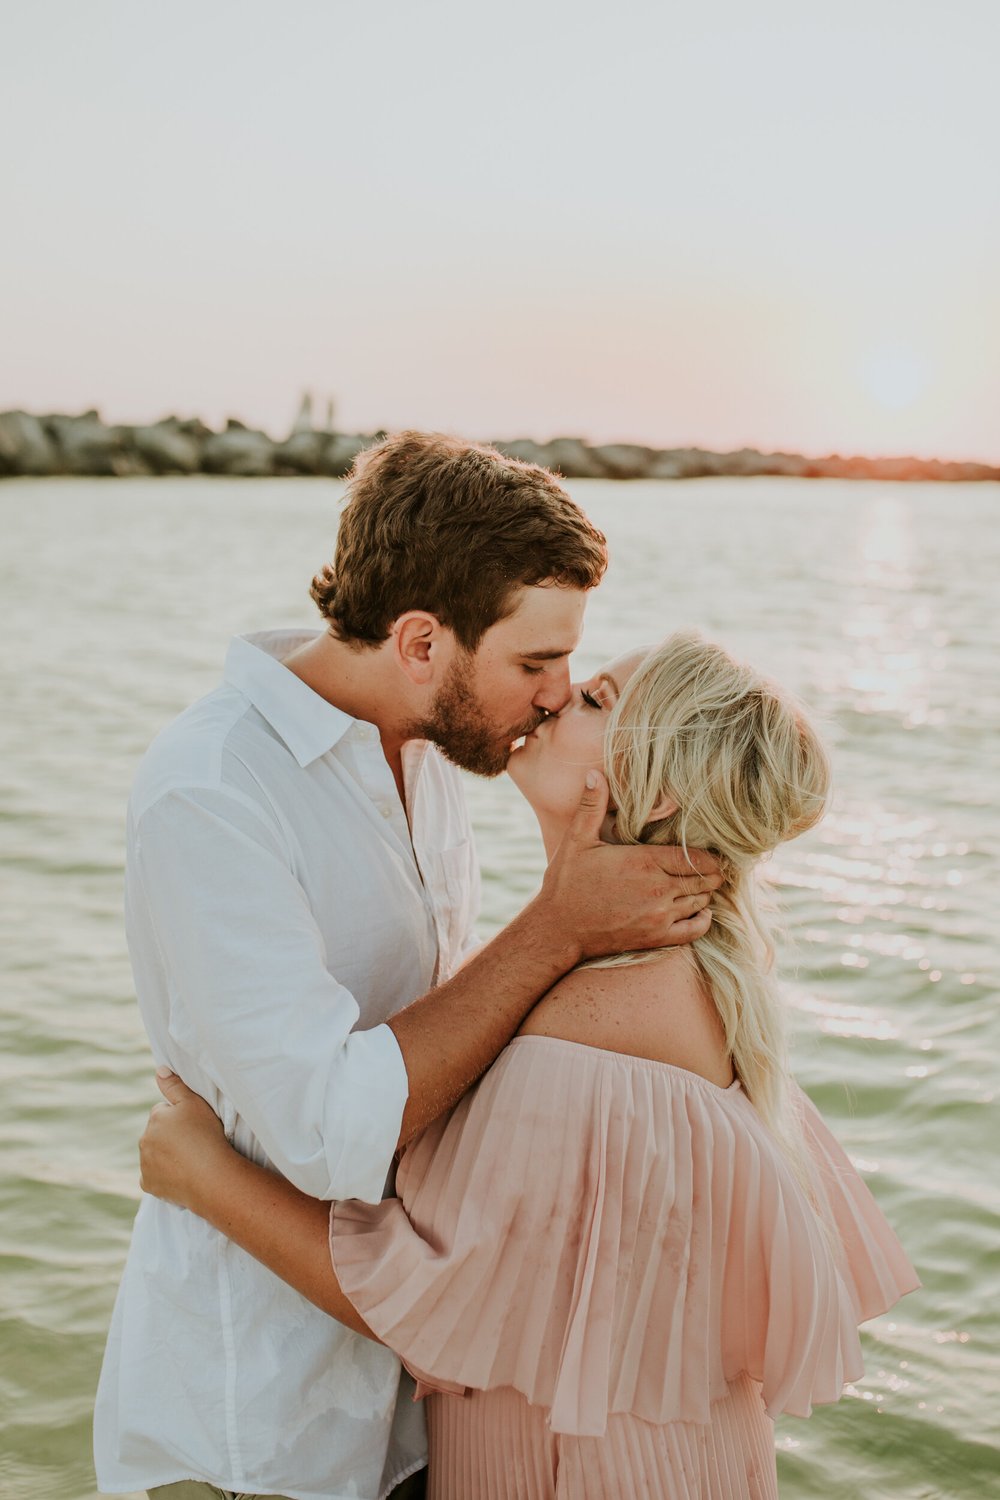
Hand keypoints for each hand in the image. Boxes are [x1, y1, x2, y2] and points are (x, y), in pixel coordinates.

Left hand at [139, 1069, 232, 1212]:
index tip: (194, 1126)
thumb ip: (174, 1085)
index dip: (180, 1118)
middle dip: (170, 1136)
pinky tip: (181, 1174)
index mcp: (154, 1118)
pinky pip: (154, 1176)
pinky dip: (164, 1175)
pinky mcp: (148, 1184)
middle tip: (194, 1142)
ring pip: (155, 1154)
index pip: (163, 1112)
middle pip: (157, 1134)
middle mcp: (144, 1140)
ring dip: (167, 1154)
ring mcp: (145, 1164)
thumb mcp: (194, 1103)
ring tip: (190, 1159)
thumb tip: (159, 1069)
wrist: (211, 1177)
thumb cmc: (206, 1135)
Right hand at [540, 772, 721, 959]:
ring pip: (702, 901)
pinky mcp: (657, 938)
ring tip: (701, 883)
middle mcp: (658, 889)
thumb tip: (594, 773)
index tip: (712, 851)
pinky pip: (696, 929)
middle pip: (705, 879)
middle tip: (712, 866)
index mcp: (644, 861)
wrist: (558, 929)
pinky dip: (703, 919)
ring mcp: (659, 916)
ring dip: (705, 892)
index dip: (711, 855)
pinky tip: (699, 910)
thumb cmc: (567, 883)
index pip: (697, 856)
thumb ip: (591, 806)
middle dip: (712, 872)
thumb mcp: (576, 840)